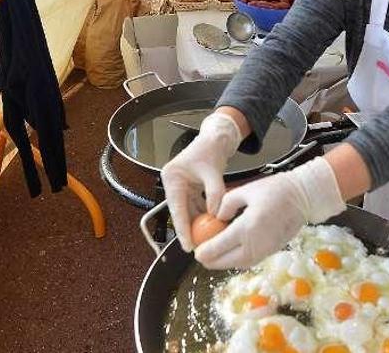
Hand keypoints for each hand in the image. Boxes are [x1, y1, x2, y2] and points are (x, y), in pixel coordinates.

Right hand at [160, 113, 242, 251]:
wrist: (215, 139)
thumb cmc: (211, 149)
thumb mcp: (213, 172)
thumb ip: (214, 194)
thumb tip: (216, 215)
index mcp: (172, 177)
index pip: (176, 208)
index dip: (182, 229)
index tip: (187, 245)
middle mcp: (173, 183)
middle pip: (180, 212)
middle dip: (189, 230)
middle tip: (197, 247)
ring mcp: (181, 186)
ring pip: (188, 211)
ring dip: (197, 224)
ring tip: (205, 239)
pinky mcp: (190, 188)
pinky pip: (196, 206)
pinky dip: (204, 214)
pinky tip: (211, 225)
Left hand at [194, 157, 345, 268]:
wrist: (304, 198)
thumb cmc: (276, 190)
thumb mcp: (245, 190)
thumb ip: (226, 204)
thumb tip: (216, 217)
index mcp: (246, 228)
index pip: (217, 248)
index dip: (203, 252)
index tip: (196, 250)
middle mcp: (255, 244)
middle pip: (225, 262)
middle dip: (210, 261)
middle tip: (202, 255)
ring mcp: (264, 251)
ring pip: (237, 265)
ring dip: (223, 263)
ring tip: (214, 255)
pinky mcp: (271, 252)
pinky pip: (248, 262)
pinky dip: (236, 260)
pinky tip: (231, 252)